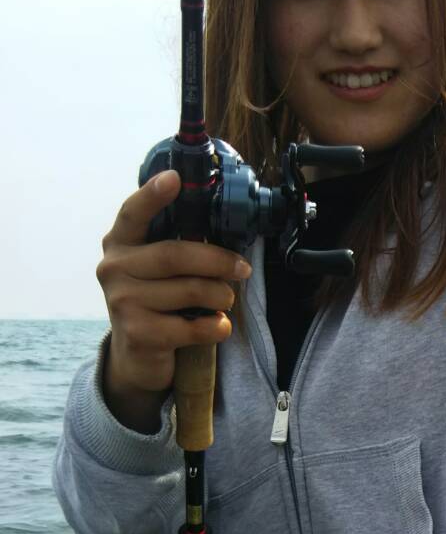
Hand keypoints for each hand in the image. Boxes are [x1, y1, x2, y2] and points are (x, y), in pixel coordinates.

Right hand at [97, 170, 250, 429]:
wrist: (137, 355)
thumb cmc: (158, 301)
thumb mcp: (158, 269)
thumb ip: (177, 245)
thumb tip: (226, 221)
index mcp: (120, 243)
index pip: (132, 213)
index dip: (152, 195)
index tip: (174, 179)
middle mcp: (114, 268)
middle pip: (175, 255)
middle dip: (218, 260)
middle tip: (243, 269)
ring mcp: (122, 301)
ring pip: (190, 290)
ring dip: (221, 295)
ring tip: (227, 299)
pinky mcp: (138, 333)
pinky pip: (192, 326)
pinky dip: (216, 326)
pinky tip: (220, 326)